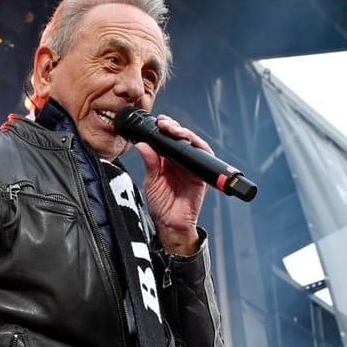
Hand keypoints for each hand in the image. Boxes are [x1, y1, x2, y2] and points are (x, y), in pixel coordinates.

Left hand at [134, 113, 210, 255]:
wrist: (170, 224)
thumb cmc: (161, 205)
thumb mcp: (152, 181)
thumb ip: (150, 162)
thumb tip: (142, 144)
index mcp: (168, 161)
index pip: (168, 140)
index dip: (165, 129)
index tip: (158, 122)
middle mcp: (182, 162)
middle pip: (182, 138)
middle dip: (174, 128)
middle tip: (165, 124)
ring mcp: (192, 167)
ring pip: (193, 144)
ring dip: (185, 134)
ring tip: (174, 130)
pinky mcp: (201, 175)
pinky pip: (204, 157)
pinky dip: (198, 147)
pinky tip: (188, 142)